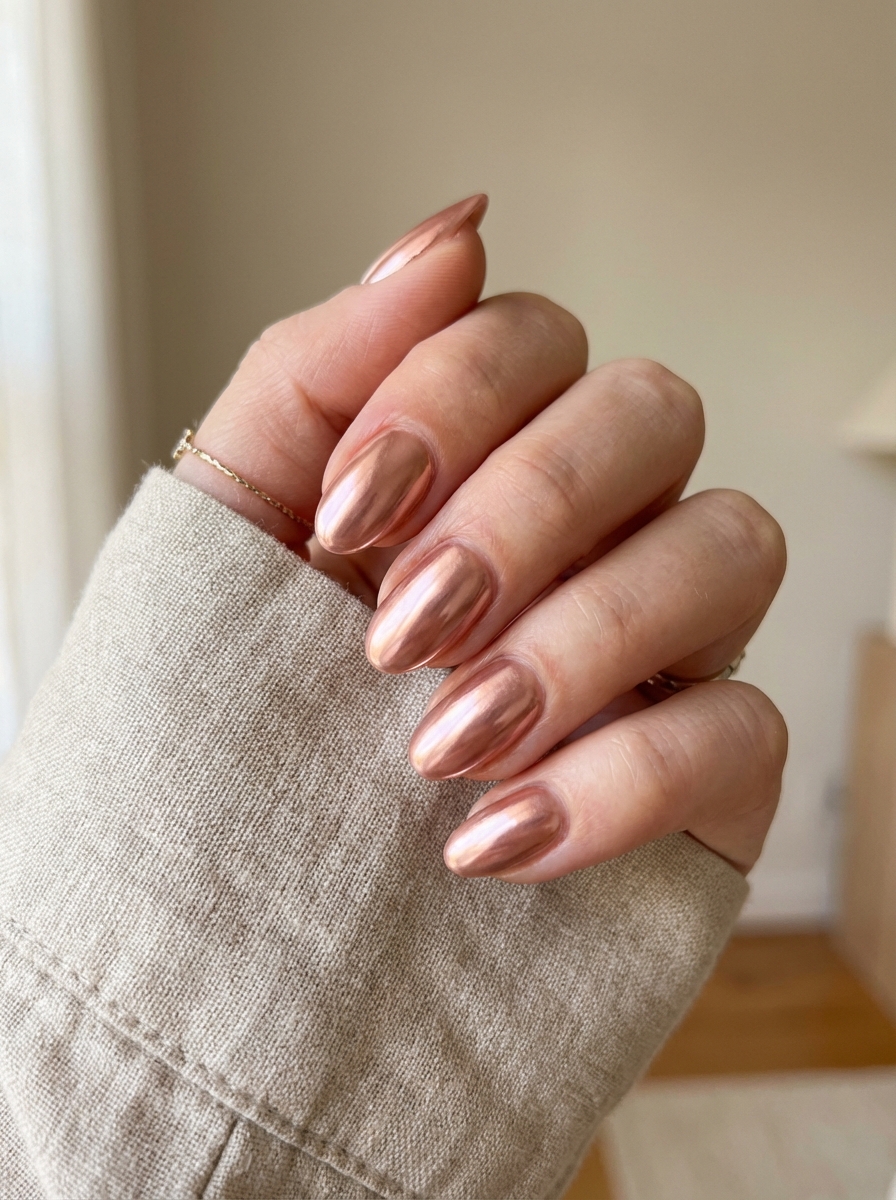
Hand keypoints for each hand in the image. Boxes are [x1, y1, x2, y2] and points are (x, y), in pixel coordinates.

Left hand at [175, 195, 786, 882]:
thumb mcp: (232, 533)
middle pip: (652, 410)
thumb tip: (452, 234)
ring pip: (730, 544)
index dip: (451, 398)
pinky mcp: (710, 770)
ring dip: (582, 637)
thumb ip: (320, 371)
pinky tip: (493, 839)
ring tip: (447, 740)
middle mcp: (590, 528)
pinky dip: (619, 779)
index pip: (532, 335)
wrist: (247, 924)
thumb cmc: (234, 719)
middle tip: (405, 629)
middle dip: (527, 509)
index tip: (350, 513)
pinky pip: (746, 726)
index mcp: (477, 460)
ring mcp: (663, 642)